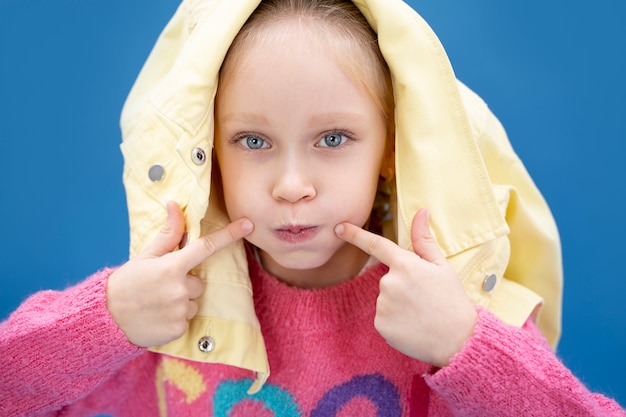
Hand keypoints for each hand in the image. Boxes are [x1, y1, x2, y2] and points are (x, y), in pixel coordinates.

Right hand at [107, 201, 252, 347]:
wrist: (106, 317)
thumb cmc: (127, 283)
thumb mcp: (146, 256)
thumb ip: (168, 234)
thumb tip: (175, 205)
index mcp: (172, 265)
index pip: (207, 246)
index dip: (230, 234)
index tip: (248, 225)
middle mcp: (180, 287)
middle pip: (199, 282)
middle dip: (185, 283)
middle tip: (160, 287)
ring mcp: (180, 309)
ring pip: (194, 302)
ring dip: (180, 302)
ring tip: (157, 303)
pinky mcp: (179, 329)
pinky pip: (187, 320)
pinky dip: (176, 319)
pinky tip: (158, 316)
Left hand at [335, 209, 476, 366]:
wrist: (458, 340)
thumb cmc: (451, 299)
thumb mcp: (442, 266)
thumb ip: (424, 240)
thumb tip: (421, 212)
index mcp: (405, 264)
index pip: (376, 245)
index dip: (355, 235)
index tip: (339, 228)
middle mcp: (390, 282)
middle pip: (388, 278)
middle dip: (402, 285)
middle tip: (424, 298)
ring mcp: (383, 304)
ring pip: (386, 299)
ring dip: (399, 304)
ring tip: (421, 314)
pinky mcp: (380, 324)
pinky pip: (384, 317)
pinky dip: (395, 321)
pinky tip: (413, 325)